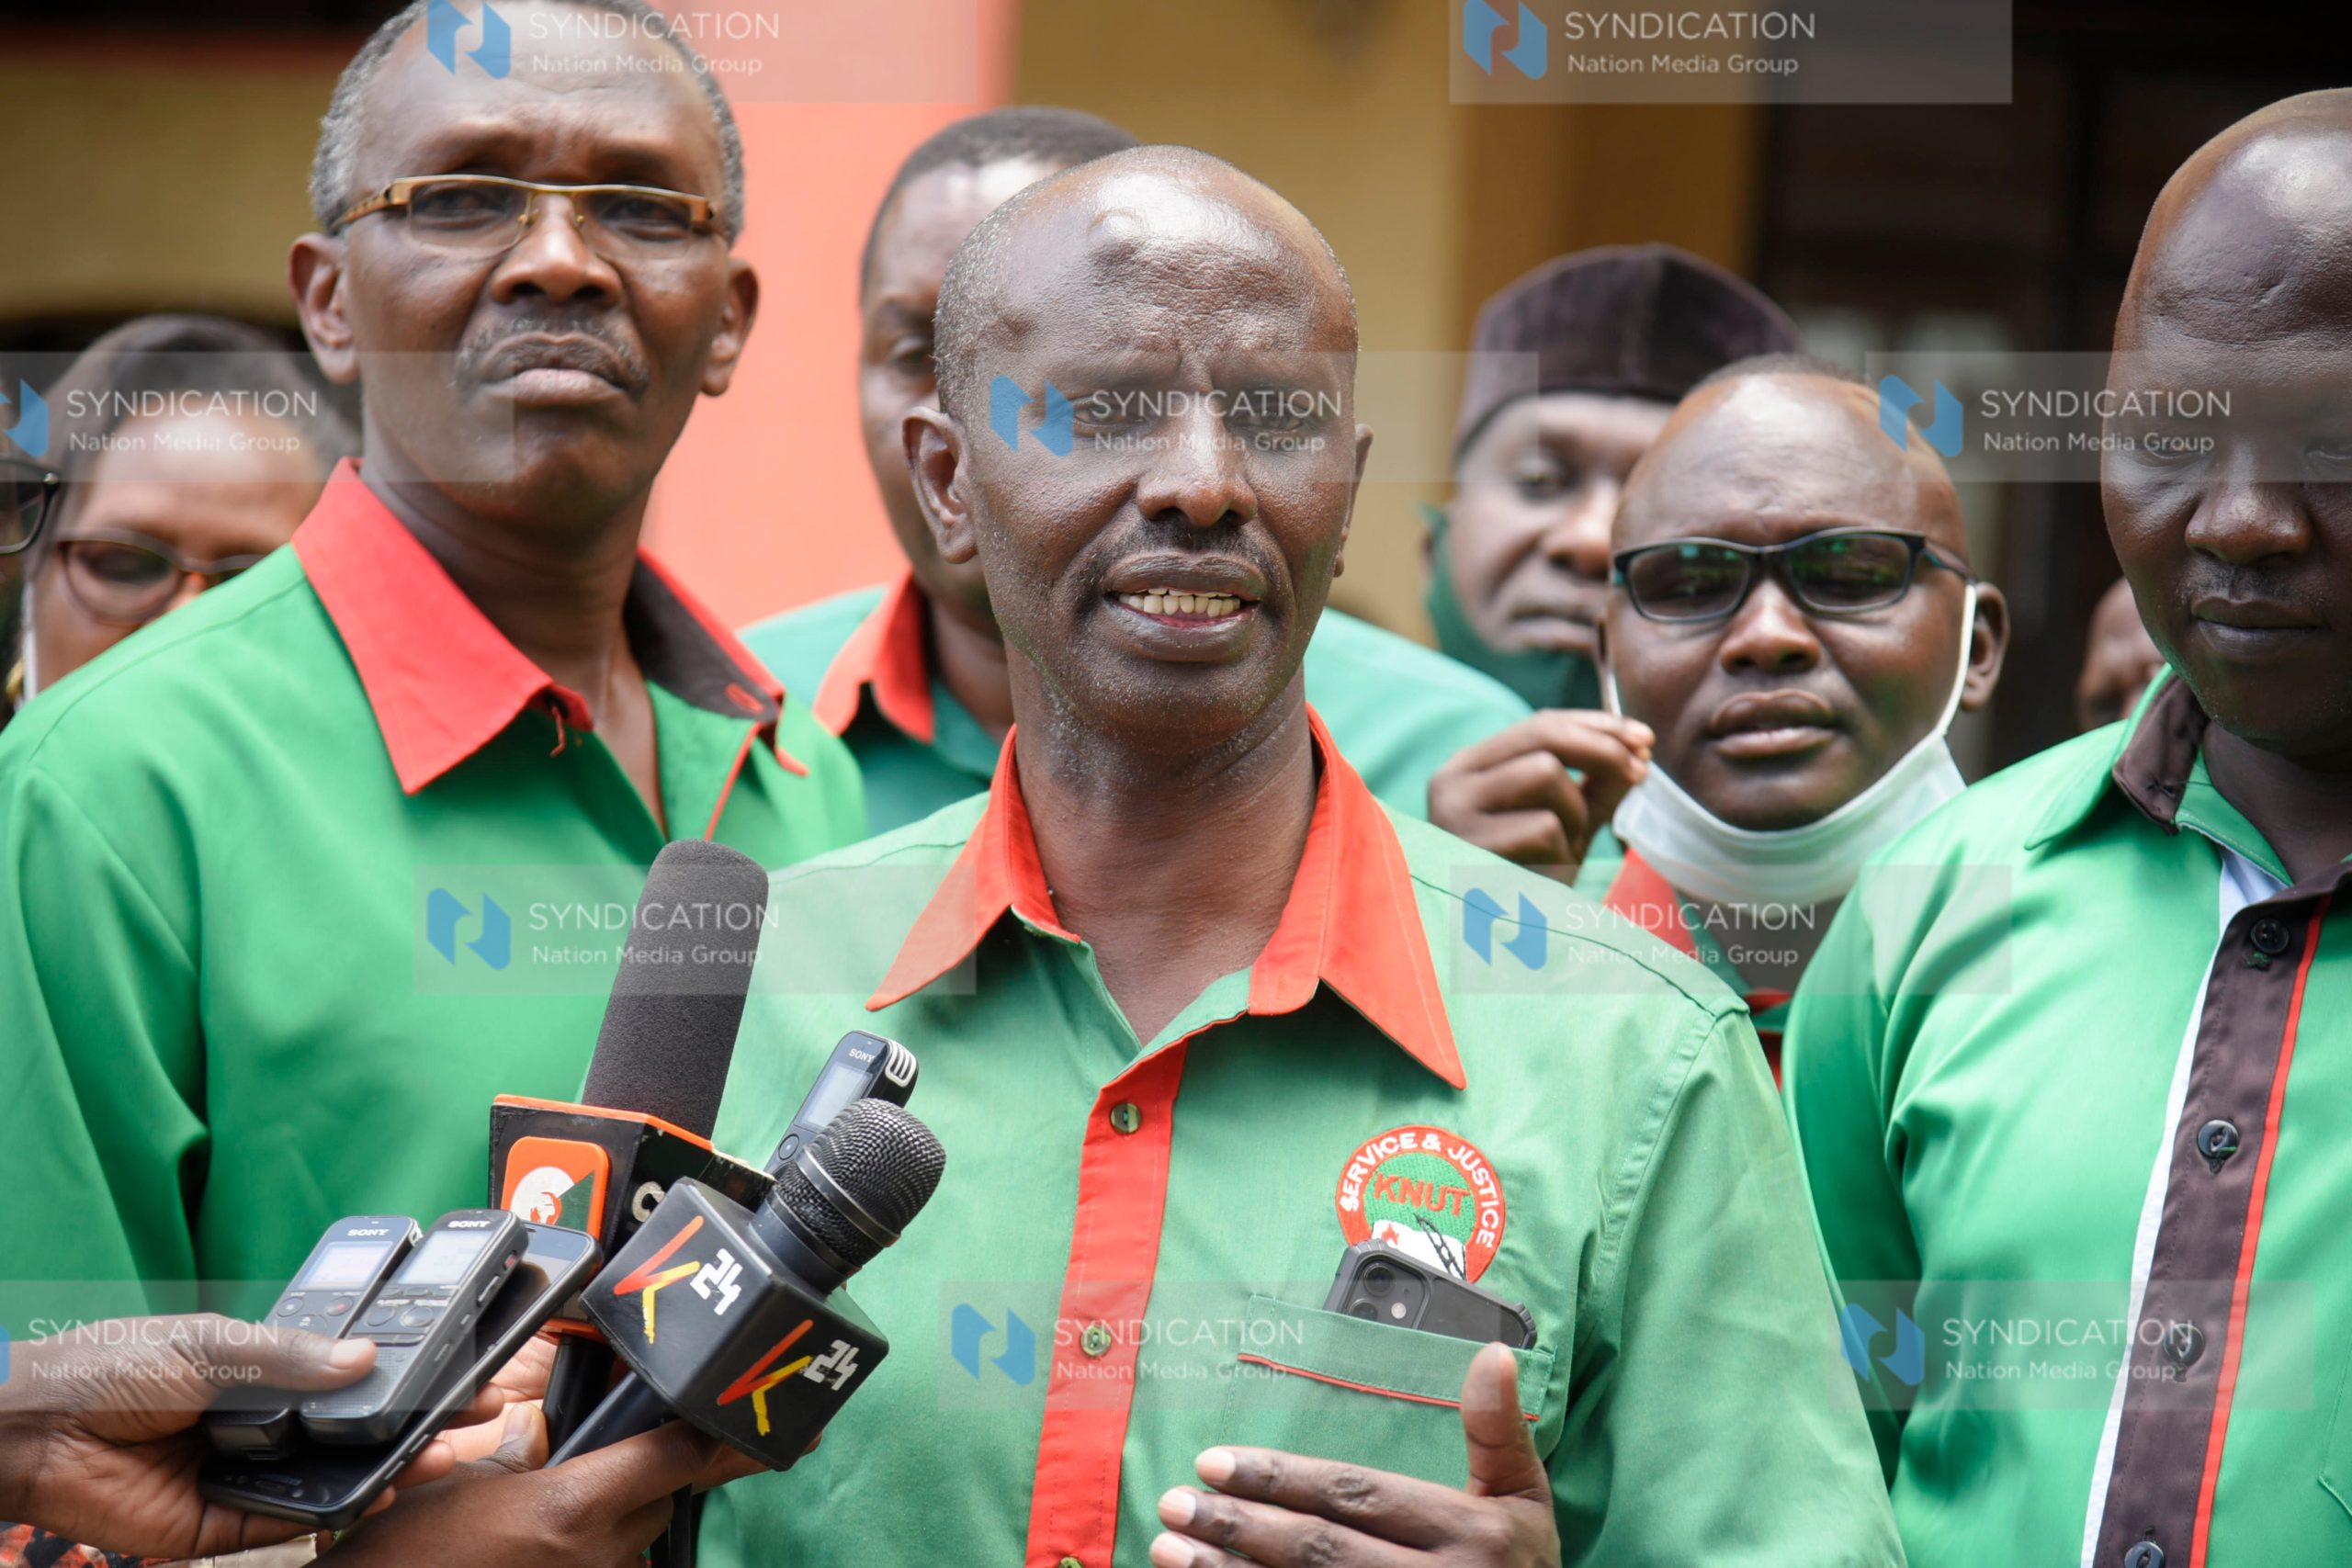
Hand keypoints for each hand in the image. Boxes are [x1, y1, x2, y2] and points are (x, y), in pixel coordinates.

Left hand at [0, 1312, 455, 1557]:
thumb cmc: (111, 1366)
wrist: (36, 1430)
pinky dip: (334, 1510)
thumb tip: (365, 1360)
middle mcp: (259, 1424)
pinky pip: (290, 1520)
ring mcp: (244, 1474)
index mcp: (258, 1372)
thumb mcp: (211, 1343)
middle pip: (351, 1430)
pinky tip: (379, 1491)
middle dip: (413, 1422)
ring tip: (442, 1451)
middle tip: (474, 1414)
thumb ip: (291, 1355)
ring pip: (332, 1476)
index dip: (400, 1374)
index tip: (455, 1365)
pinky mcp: (221, 1524)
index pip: (345, 1376)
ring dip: (388, 1465)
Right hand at [324, 1403, 769, 1566]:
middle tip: (601, 1469)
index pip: (678, 1456)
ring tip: (541, 1526)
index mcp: (573, 1505)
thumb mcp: (468, 1483)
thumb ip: (529, 1455)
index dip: (727, 1436)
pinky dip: (595, 1555)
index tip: (781, 1426)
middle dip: (645, 1478)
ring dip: (613, 1525)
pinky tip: (542, 1548)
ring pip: (636, 1541)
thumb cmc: (406, 1551)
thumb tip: (554, 1433)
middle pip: (661, 1498)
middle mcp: (597, 1553)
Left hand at [1150, 1343, 1559, 1567]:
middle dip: (1240, 1525)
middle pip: (1320, 1550)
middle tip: (1173, 1502)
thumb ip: (1499, 1430)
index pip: (1359, 1498)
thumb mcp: (1524, 1499)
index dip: (1285, 1479)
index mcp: (1470, 1535)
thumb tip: (1491, 1352)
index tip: (1214, 1459)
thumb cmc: (1522, 1567)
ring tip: (1168, 1547)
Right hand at [1427, 713, 1651, 880]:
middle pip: (1543, 735)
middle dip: (1603, 750)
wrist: (1493, 953)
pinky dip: (1560, 853)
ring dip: (1575, 813)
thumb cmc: (1528, 886)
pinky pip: (1543, 827)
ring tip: (1563, 852)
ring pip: (1545, 772)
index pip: (1539, 725)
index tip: (1646, 738)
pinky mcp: (1465, 846)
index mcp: (1470, 770)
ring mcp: (1451, 813)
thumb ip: (1596, 787)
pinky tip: (1543, 879)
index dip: (1598, 725)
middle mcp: (1451, 782)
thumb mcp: (1567, 828)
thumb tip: (1638, 747)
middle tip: (1640, 774)